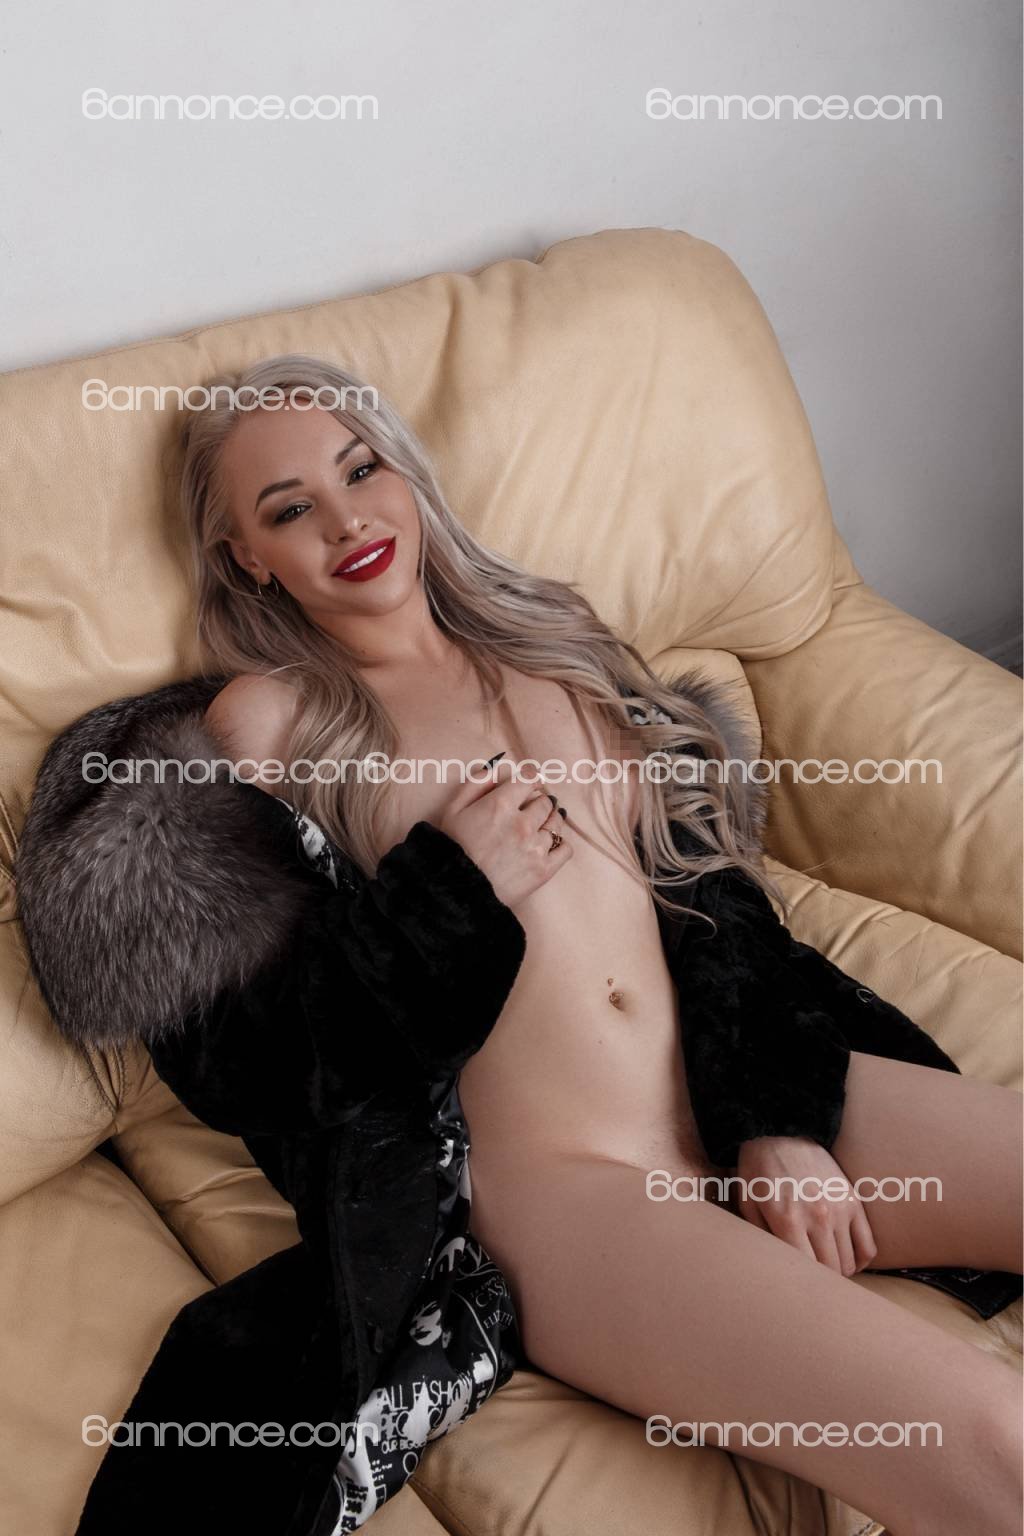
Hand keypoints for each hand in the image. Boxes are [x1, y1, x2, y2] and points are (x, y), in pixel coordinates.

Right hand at [436, 758, 571, 908]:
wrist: (455, 891)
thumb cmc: (451, 849)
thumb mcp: (454, 809)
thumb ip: (477, 783)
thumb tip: (496, 767)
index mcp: (500, 804)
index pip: (529, 779)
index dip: (529, 781)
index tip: (528, 786)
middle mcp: (522, 822)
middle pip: (545, 801)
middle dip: (537, 803)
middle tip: (528, 812)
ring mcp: (536, 847)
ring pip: (557, 823)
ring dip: (550, 821)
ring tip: (538, 828)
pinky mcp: (544, 870)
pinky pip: (566, 849)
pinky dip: (560, 845)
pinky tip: (548, 846)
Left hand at [733, 1135, 877, 1276]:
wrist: (780, 1133)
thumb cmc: (759, 1171)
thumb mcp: (748, 1205)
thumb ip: (762, 1239)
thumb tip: (778, 1269)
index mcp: (788, 1221)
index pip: (806, 1273)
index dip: (803, 1285)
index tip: (797, 1287)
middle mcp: (818, 1218)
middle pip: (831, 1272)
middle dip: (822, 1282)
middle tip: (811, 1280)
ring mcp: (840, 1209)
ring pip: (850, 1263)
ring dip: (839, 1272)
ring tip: (825, 1267)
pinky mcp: (853, 1201)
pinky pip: (868, 1245)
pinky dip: (861, 1260)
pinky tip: (848, 1260)